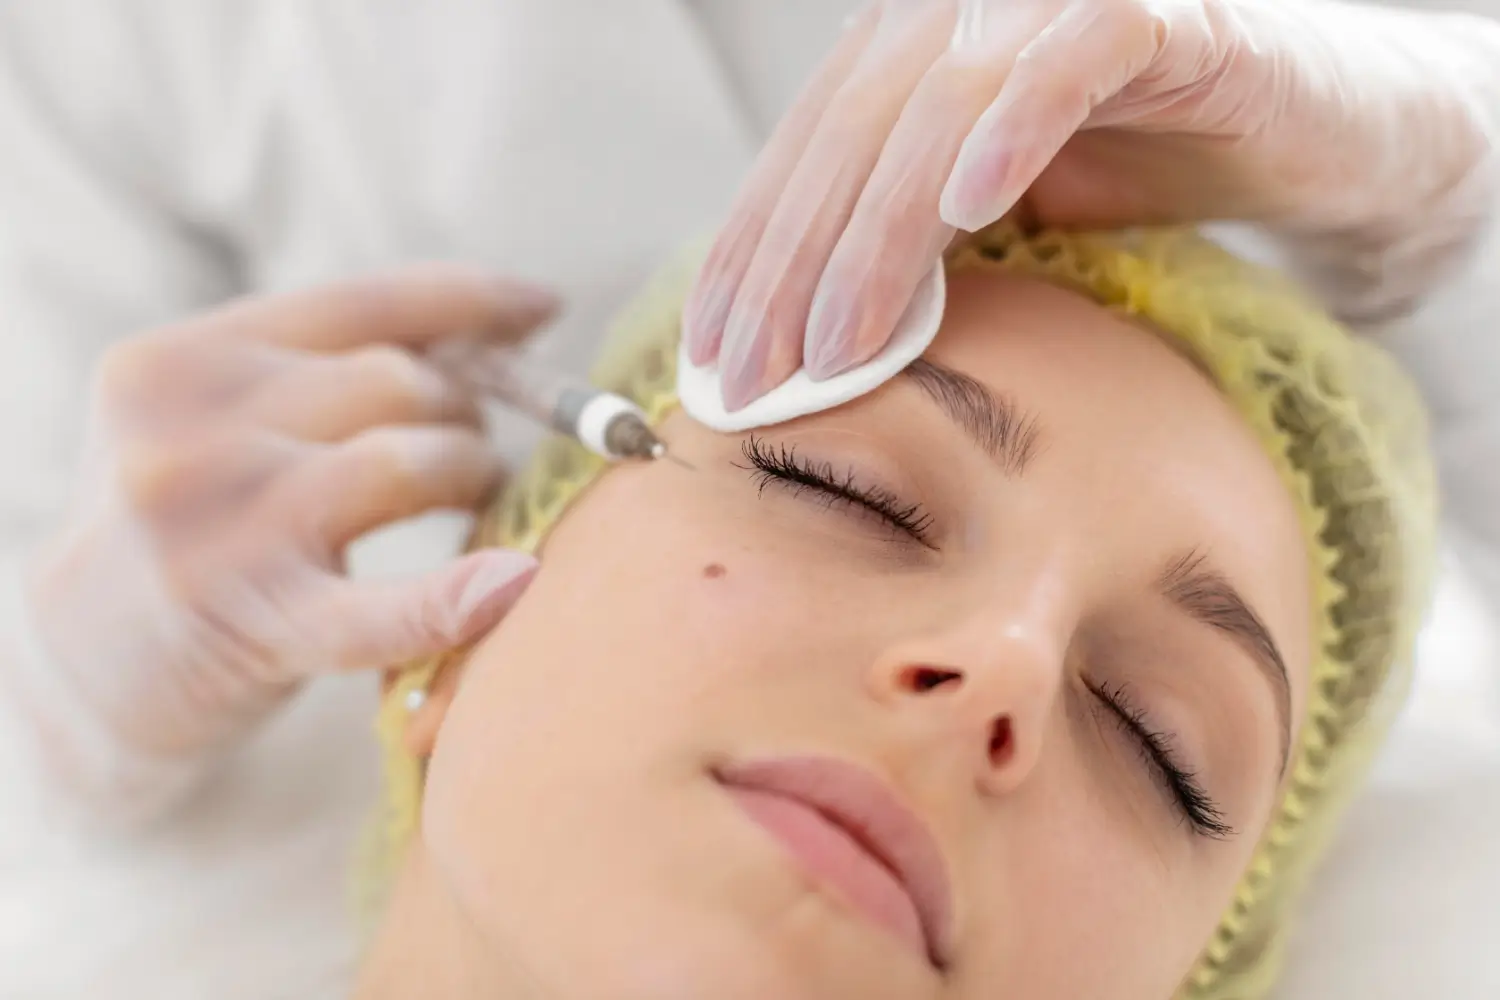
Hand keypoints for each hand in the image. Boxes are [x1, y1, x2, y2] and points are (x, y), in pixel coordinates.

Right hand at [25, 267, 552, 758]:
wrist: (80, 666)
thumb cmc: (188, 525)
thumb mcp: (210, 422)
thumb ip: (321, 371)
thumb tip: (493, 328)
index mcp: (179, 362)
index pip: (358, 304)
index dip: (469, 300)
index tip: (542, 307)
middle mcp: (185, 432)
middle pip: (393, 382)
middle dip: (463, 408)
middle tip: (474, 445)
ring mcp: (214, 529)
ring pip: (403, 463)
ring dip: (469, 473)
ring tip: (475, 493)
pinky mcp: (251, 625)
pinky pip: (379, 606)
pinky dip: (457, 596)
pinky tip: (515, 583)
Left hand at [684, 0, 1499, 407]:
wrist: (1314, 128)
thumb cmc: (1145, 168)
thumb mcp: (998, 218)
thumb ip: (907, 247)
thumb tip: (802, 341)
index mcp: (911, 50)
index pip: (807, 154)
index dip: (754, 257)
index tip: (716, 360)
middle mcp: (963, 10)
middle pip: (849, 136)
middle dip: (793, 268)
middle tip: (757, 379)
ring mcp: (1050, 0)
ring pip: (936, 107)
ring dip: (878, 233)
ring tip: (840, 345)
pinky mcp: (1153, 11)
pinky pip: (1066, 60)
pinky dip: (1012, 128)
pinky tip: (970, 210)